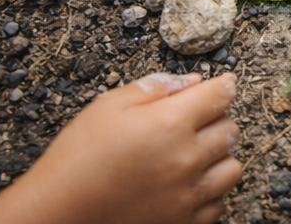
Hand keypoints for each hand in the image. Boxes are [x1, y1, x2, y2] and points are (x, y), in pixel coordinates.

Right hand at [0, 73, 241, 223]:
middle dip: (216, 120)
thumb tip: (193, 81)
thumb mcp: (108, 107)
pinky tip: (185, 184)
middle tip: (192, 123)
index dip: (223, 85)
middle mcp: (187, 158)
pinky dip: (208, 192)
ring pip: (232, 168)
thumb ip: (155, 88)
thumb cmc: (77, 158)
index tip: (223, 85)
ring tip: (192, 155)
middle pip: (230, 129)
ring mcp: (188, 194)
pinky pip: (218, 202)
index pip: (220, 95)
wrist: (57, 213)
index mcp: (170, 123)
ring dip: (219, 157)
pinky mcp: (184, 222)